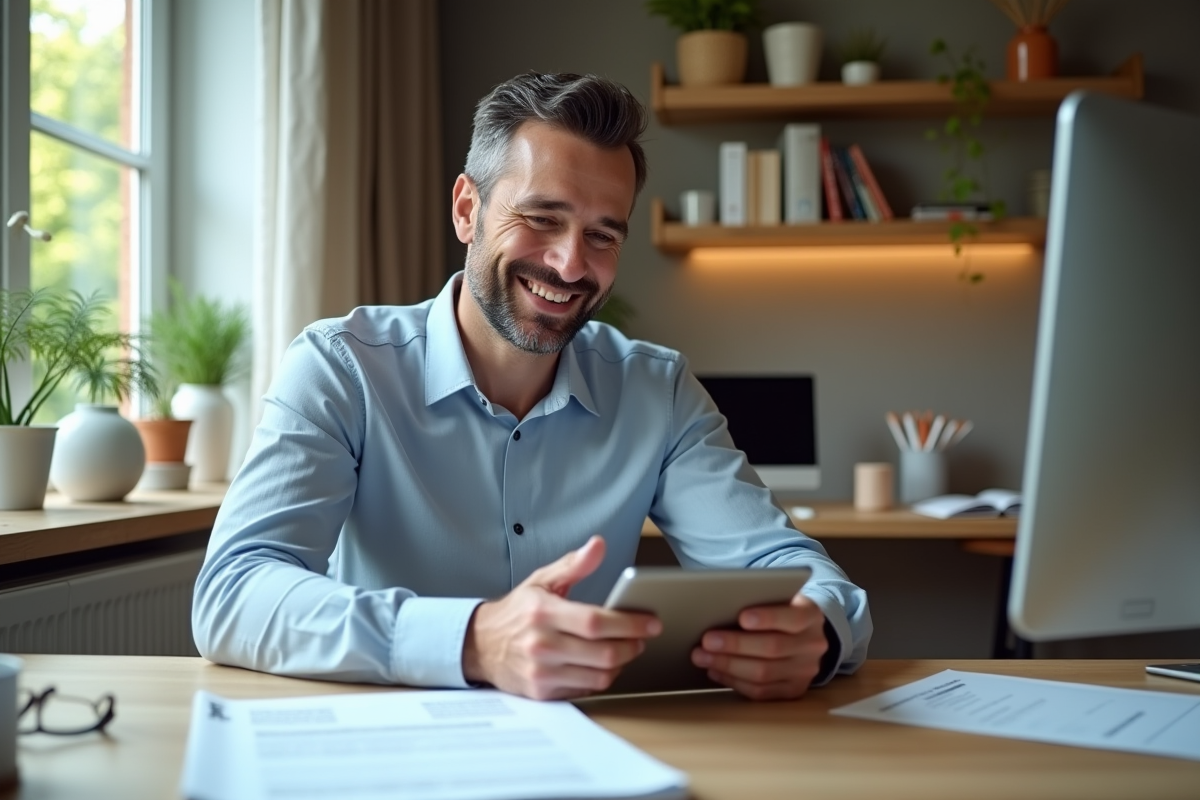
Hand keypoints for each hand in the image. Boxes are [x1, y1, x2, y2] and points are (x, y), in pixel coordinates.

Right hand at [462, 536, 661, 699]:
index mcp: (543, 613)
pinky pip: (584, 690)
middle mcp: (541, 644)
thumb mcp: (541, 581)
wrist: (480, 645)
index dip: (629, 624)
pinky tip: (602, 665)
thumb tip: (598, 545)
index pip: (596, 622)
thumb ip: (573, 564)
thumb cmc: (516, 611)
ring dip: (620, 665)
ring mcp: (541, 672)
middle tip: (641, 639)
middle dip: (631, 646)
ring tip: (624, 651)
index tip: (651, 623)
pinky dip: (600, 678)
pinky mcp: (541, 692)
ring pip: (598, 676)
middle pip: (603, 653)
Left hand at [690, 593, 827, 700]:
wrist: (803, 635)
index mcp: (811, 615)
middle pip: (773, 648)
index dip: (767, 618)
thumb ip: (759, 600)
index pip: (793, 618)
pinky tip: (715, 671)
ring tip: (702, 657)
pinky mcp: (793, 690)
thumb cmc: (779, 610)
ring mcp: (805, 671)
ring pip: (764, 673)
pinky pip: (761, 692)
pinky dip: (734, 681)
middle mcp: (812, 645)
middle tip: (707, 640)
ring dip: (728, 665)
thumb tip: (719, 607)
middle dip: (736, 644)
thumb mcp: (778, 598)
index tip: (741, 617)